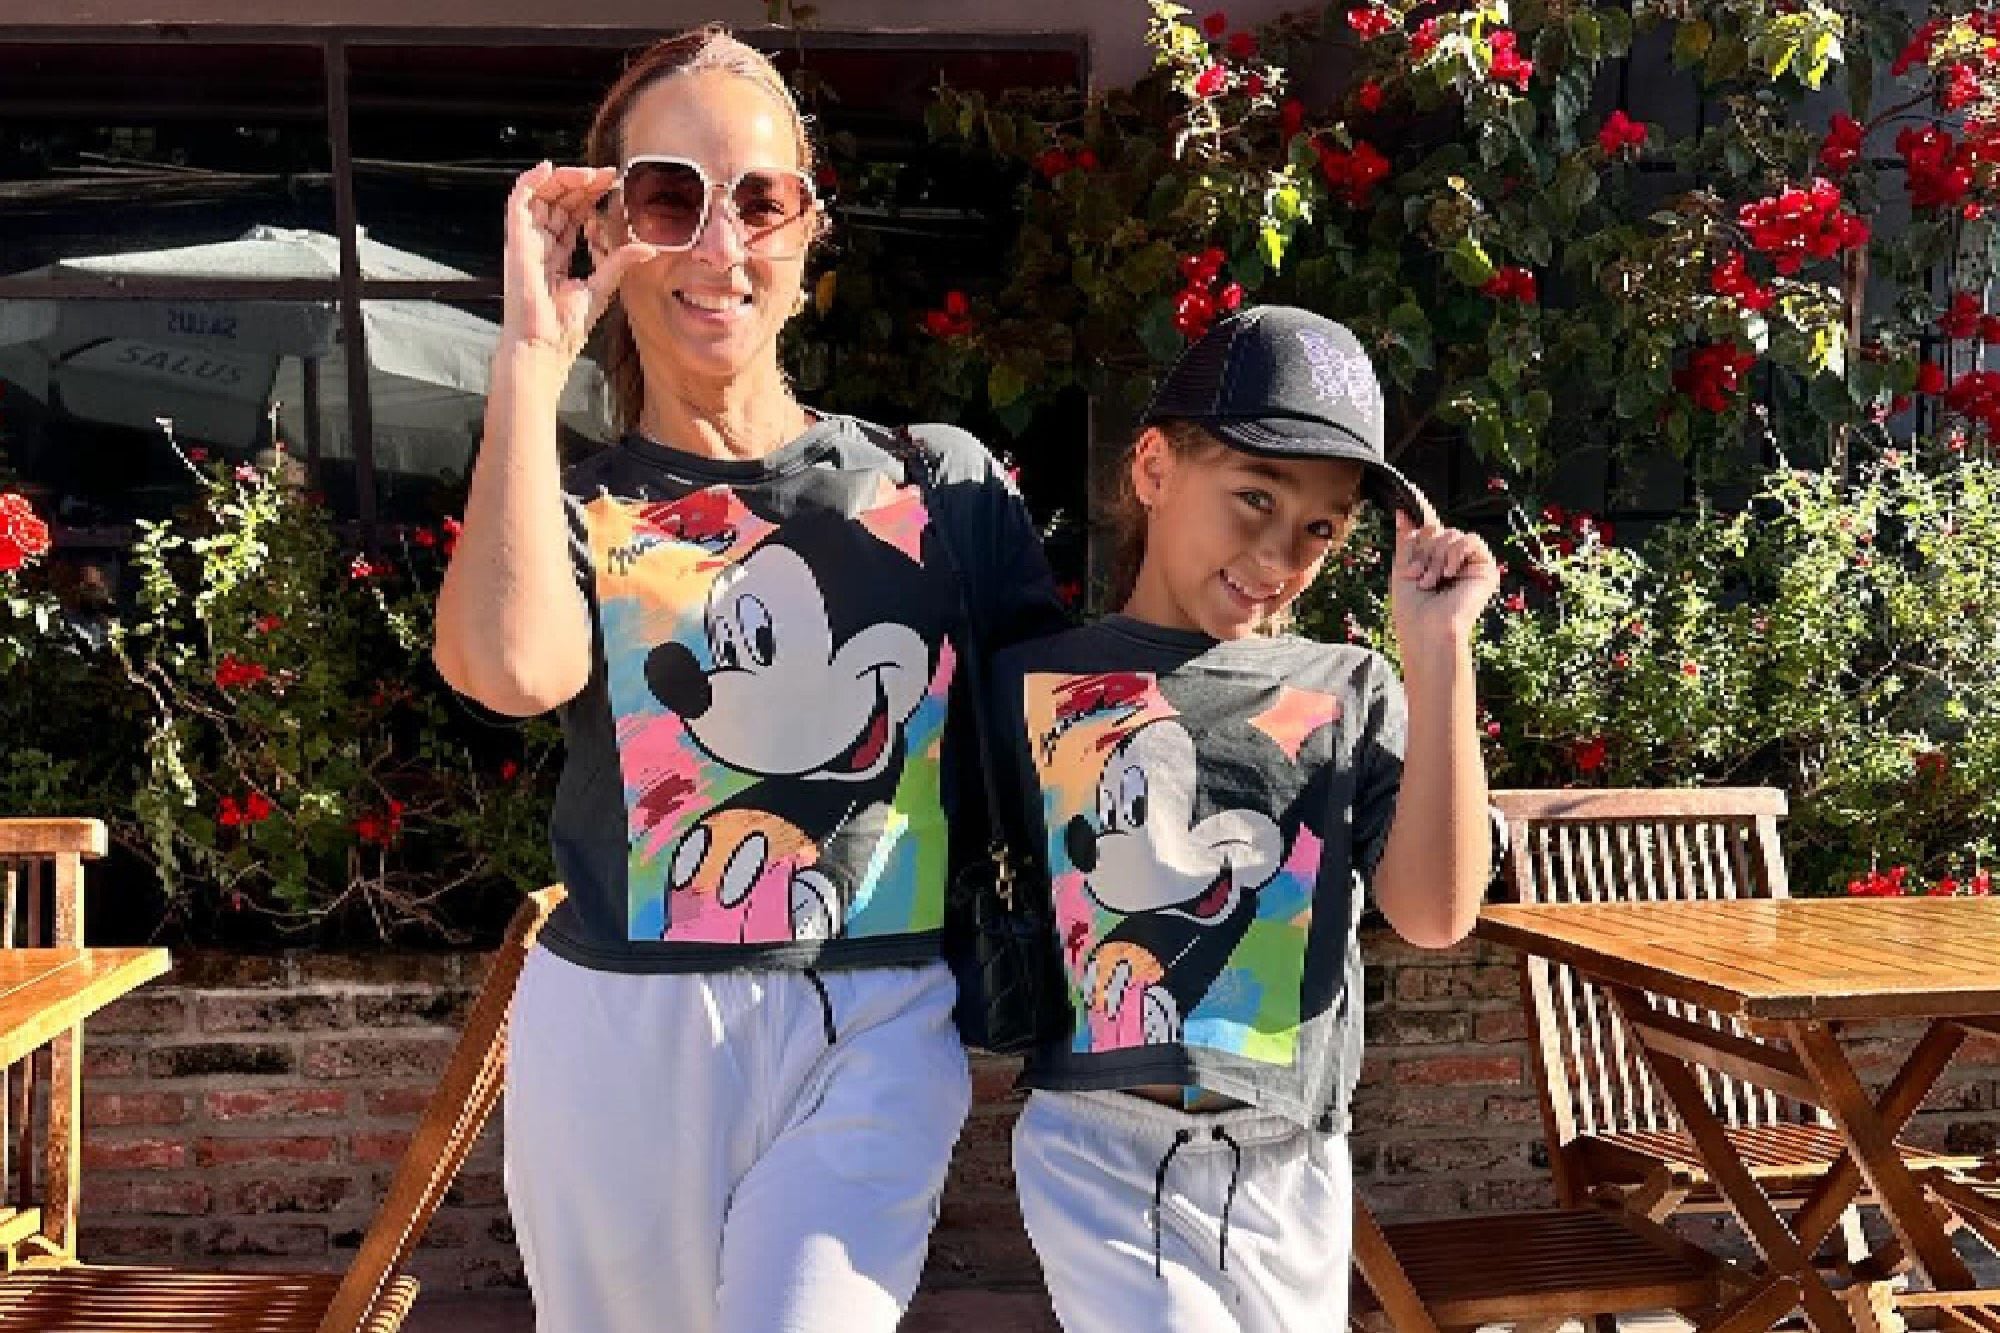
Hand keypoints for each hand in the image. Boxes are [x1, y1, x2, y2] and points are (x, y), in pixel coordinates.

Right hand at [500, 161, 660, 359]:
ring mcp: (527, 241)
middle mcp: (540, 245)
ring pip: (540, 196)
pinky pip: (518, 202)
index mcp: (557, 256)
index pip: (572, 215)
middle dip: (582, 185)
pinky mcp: (517, 241)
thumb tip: (648, 248)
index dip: (591, 197)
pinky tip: (549, 168)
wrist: (544, 346)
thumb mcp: (602, 287)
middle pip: (558, 202)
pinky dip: (530, 181)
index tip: (614, 185)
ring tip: (588, 173)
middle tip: (607, 175)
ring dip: (563, 179)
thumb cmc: (565, 328)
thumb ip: (619, 262)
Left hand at [1389, 499, 1500, 651]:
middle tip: (1418, 576)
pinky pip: (1471, 540)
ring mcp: (1469, 564)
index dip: (1421, 511)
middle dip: (1423, 551)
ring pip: (1451, 534)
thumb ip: (1406, 540)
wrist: (1427, 630)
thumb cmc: (1412, 609)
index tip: (1409, 495)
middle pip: (1437, 529)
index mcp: (1433, 560)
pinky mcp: (1486, 568)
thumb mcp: (1402, 569)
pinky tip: (1450, 573)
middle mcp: (1452, 560)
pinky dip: (1456, 553)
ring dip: (1436, 557)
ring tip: (1431, 581)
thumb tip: (1402, 510)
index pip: (1429, 529)